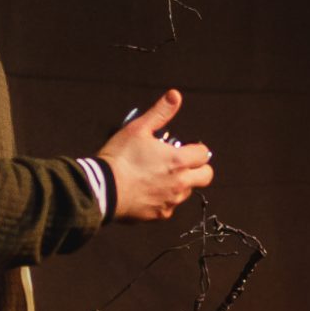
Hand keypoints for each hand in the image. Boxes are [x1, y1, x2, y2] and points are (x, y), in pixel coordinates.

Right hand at [98, 89, 215, 220]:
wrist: (103, 189)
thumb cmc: (120, 158)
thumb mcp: (138, 129)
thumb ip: (160, 113)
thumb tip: (175, 95)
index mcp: (179, 161)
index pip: (204, 154)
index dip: (196, 149)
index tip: (185, 148)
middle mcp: (180, 183)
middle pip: (206, 176)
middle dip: (199, 169)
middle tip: (181, 164)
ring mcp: (171, 201)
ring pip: (187, 192)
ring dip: (180, 184)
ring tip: (159, 176)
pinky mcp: (160, 215)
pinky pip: (170, 207)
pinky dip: (164, 199)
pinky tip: (148, 191)